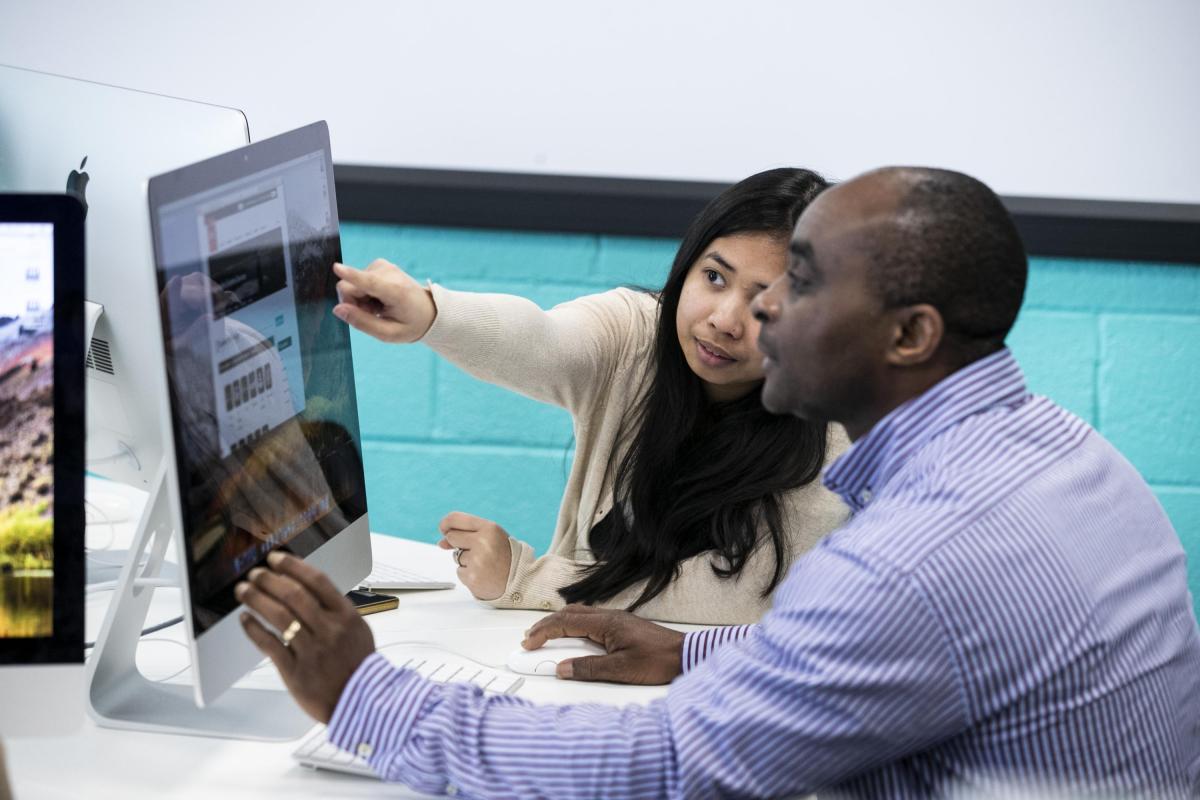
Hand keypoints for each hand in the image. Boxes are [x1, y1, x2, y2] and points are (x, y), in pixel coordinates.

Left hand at [237, 551, 375, 723]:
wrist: (361, 701)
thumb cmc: (357, 664)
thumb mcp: (357, 629)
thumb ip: (335, 609)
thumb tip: (306, 587)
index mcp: (346, 616)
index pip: (317, 581)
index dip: (293, 566)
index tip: (276, 558)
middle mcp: (329, 630)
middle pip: (294, 595)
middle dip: (269, 580)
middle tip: (255, 574)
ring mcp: (312, 650)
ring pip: (279, 617)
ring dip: (257, 599)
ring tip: (244, 590)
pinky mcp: (296, 671)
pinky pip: (270, 645)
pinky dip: (254, 629)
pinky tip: (245, 619)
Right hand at [331, 259, 436, 342]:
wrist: (428, 311)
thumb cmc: (409, 324)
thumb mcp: (388, 333)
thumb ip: (362, 323)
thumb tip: (338, 309)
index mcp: (395, 292)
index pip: (369, 282)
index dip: (351, 275)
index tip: (336, 267)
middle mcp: (389, 273)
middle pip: (349, 286)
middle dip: (353, 303)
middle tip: (373, 313)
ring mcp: (383, 265)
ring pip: (351, 283)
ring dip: (360, 299)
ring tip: (379, 307)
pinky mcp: (378, 264)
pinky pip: (356, 279)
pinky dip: (364, 292)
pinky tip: (379, 299)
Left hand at [436, 512, 511, 600]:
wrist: (520, 579)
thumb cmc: (504, 555)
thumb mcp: (491, 538)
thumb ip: (467, 534)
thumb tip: (441, 542)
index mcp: (489, 528)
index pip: (455, 518)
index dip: (445, 523)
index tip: (444, 529)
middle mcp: (482, 542)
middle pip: (452, 537)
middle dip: (459, 544)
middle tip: (477, 550)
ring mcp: (477, 560)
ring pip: (456, 557)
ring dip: (466, 561)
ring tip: (485, 564)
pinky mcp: (472, 577)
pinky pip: (460, 572)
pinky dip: (468, 574)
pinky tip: (483, 574)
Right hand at [522, 604, 684, 684]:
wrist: (685, 655)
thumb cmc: (659, 660)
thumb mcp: (621, 670)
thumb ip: (589, 668)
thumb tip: (562, 668)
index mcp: (606, 623)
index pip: (565, 622)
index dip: (544, 632)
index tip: (529, 643)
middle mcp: (609, 616)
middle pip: (569, 614)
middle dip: (546, 624)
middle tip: (530, 638)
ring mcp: (616, 619)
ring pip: (579, 614)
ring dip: (559, 622)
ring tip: (545, 634)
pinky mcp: (622, 626)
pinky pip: (590, 619)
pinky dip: (573, 624)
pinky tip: (573, 634)